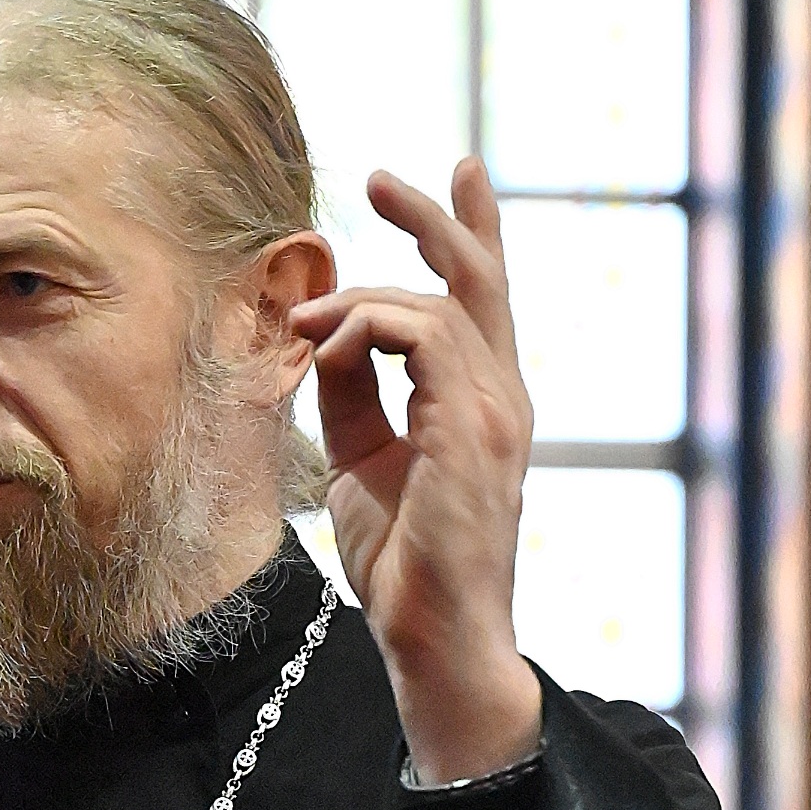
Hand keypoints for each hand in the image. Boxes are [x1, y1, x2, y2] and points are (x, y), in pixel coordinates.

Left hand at [289, 156, 541, 785]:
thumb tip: (323, 338)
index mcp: (484, 401)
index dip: (474, 230)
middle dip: (432, 216)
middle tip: (378, 178)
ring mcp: (496, 410)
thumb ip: (351, 394)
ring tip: (307, 325)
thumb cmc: (404, 563)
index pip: (486, 298)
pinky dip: (364, 328)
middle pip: (477, 277)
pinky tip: (325, 350)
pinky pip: (418, 335)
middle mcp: (503, 395)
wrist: (434, 636)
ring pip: (430, 303)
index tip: (458, 173)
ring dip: (356, 301)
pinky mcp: (471, 428)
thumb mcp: (362, 460)